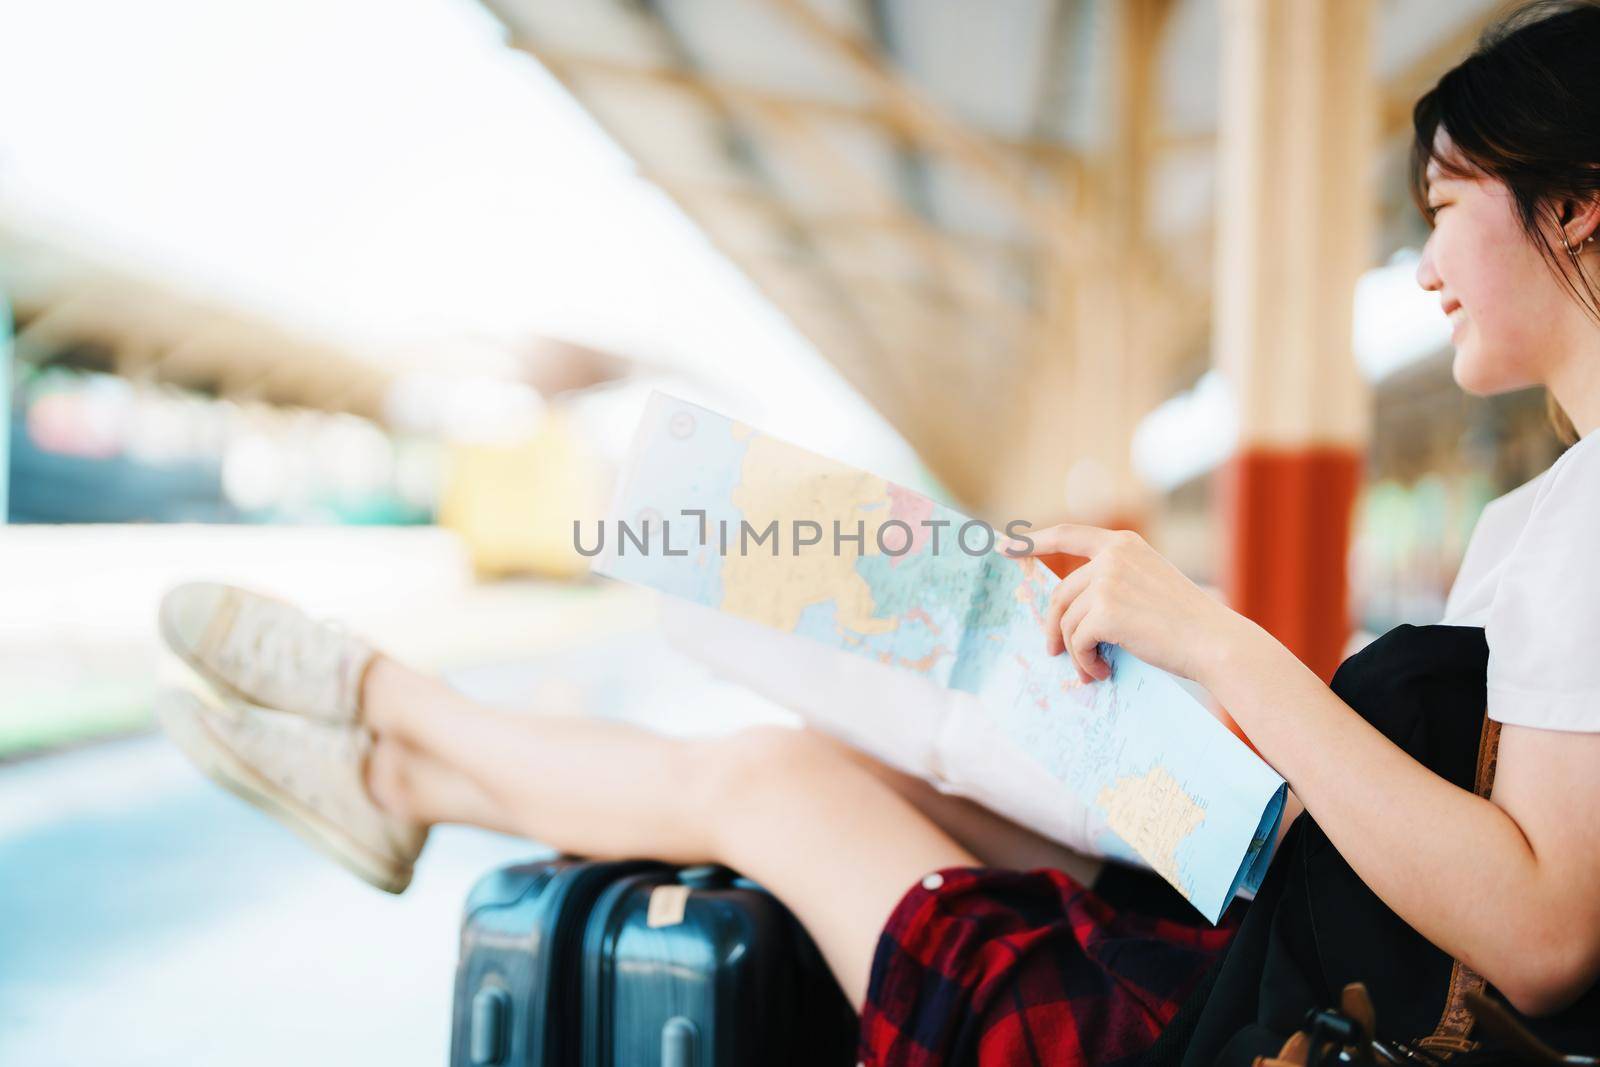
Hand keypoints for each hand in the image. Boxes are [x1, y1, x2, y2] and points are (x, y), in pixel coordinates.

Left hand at [1003, 524, 1254, 687]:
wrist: (1213, 641)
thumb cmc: (1185, 622)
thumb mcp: (1147, 585)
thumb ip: (1111, 584)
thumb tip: (1066, 611)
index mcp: (1122, 544)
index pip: (1067, 534)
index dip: (1033, 541)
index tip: (1004, 545)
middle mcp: (1112, 556)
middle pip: (1060, 594)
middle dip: (1053, 627)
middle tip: (1054, 653)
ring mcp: (1106, 581)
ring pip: (1066, 622)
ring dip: (1074, 652)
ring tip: (1092, 670)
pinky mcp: (1104, 611)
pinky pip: (1076, 642)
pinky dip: (1084, 662)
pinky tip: (1102, 672)